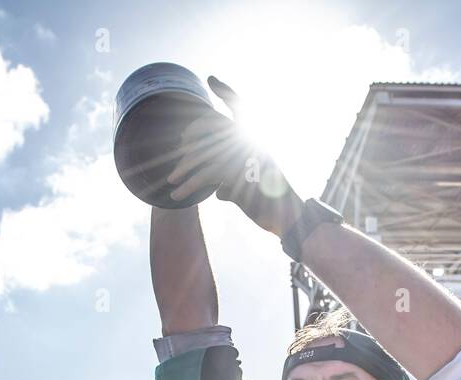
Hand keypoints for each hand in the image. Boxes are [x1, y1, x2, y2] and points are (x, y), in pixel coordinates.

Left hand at [166, 77, 302, 236]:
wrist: (289, 219)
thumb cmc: (271, 205)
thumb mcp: (249, 189)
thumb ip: (232, 183)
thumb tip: (218, 191)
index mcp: (256, 140)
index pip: (240, 107)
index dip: (226, 92)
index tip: (212, 79)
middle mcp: (251, 142)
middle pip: (212, 126)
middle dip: (192, 134)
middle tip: (180, 146)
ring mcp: (244, 156)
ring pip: (205, 153)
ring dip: (185, 169)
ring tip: (172, 180)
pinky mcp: (238, 173)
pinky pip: (206, 175)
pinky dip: (189, 186)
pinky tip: (177, 197)